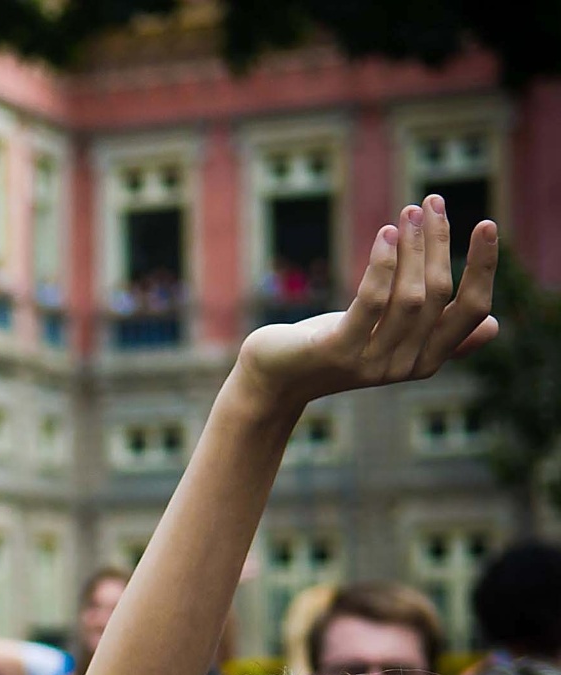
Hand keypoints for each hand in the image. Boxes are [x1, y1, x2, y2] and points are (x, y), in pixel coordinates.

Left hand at [237, 197, 496, 411]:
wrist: (273, 379)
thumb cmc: (333, 349)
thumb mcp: (388, 341)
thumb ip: (437, 335)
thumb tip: (494, 325)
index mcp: (426, 360)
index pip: (471, 311)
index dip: (484, 267)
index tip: (486, 224)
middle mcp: (404, 365)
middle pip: (438, 294)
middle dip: (439, 243)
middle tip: (432, 203)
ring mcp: (371, 362)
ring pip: (409, 296)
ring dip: (413, 246)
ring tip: (409, 211)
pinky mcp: (337, 351)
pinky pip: (370, 301)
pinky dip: (383, 263)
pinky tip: (386, 233)